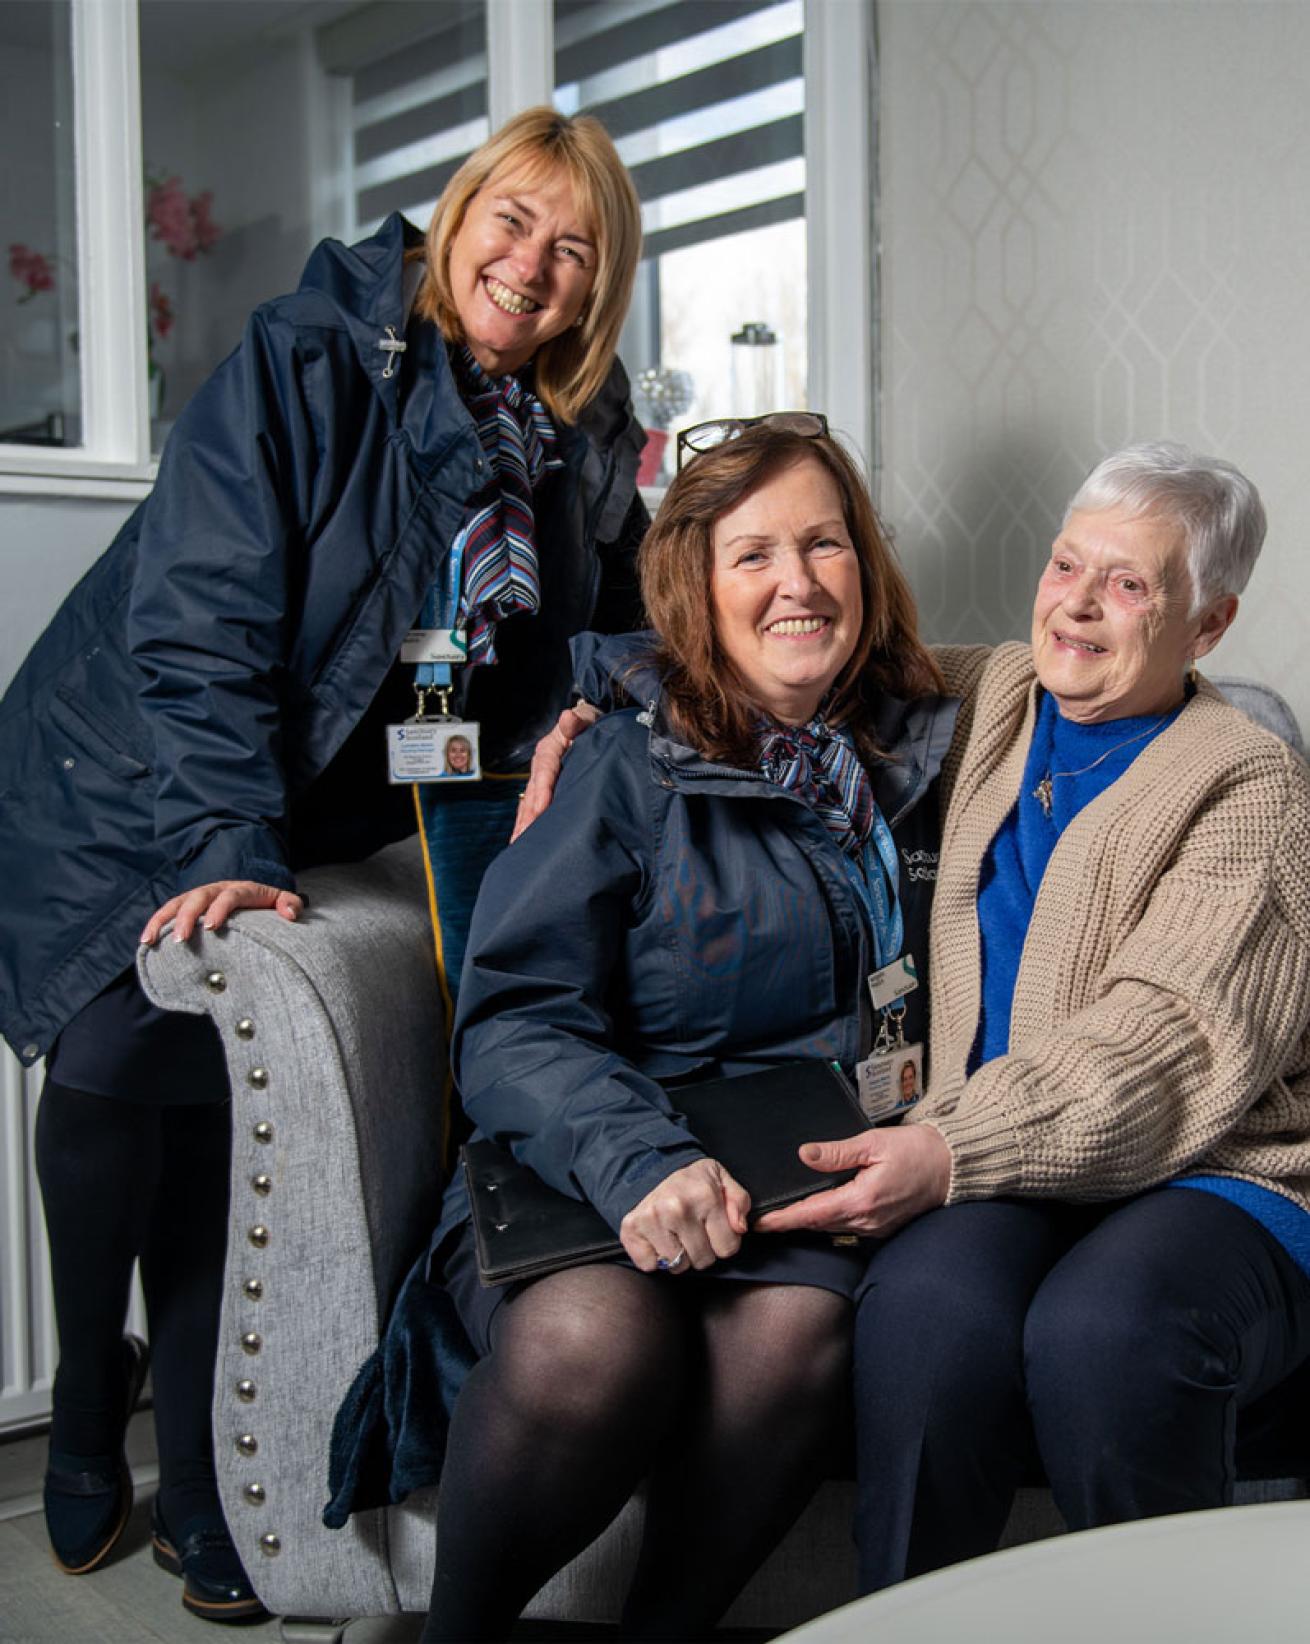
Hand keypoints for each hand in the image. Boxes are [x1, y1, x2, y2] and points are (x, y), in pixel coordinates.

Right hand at [140, 880, 303, 944]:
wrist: (253, 892)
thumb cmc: (267, 902)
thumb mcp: (283, 900)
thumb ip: (290, 904)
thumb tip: (291, 914)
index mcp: (241, 888)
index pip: (229, 896)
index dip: (220, 909)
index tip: (212, 927)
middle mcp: (216, 888)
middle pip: (198, 898)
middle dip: (188, 918)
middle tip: (182, 939)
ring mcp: (199, 896)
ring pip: (177, 903)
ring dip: (163, 920)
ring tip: (150, 940)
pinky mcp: (188, 904)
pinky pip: (168, 911)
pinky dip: (156, 923)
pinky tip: (146, 941)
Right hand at [512, 701, 600, 840]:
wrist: (589, 726)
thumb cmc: (590, 723)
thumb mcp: (587, 718)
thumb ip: (578, 721)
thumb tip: (568, 718)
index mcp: (549, 749)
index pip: (544, 770)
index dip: (542, 790)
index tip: (540, 809)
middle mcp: (541, 766)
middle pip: (533, 792)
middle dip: (528, 816)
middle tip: (523, 837)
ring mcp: (541, 780)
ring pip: (529, 804)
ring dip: (524, 824)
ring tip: (518, 846)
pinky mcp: (545, 790)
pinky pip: (533, 808)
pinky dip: (528, 824)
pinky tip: (524, 843)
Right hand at [620, 1158, 750, 1273]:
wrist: (652, 1170)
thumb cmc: (692, 1182)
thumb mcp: (723, 1181)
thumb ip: (740, 1202)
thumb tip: (741, 1228)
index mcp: (704, 1196)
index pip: (728, 1248)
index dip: (724, 1241)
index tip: (713, 1227)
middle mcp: (676, 1208)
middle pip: (703, 1261)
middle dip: (702, 1250)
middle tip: (694, 1230)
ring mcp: (651, 1220)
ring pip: (677, 1266)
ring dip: (679, 1256)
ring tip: (676, 1234)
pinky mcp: (631, 1230)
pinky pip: (650, 1266)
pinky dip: (654, 1258)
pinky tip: (658, 1239)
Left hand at [753, 1124, 951, 1238]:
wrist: (951, 1167)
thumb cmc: (916, 1151)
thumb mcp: (873, 1143)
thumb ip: (837, 1152)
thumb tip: (805, 1154)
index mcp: (861, 1200)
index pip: (812, 1214)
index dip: (783, 1220)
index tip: (760, 1223)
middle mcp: (866, 1220)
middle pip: (818, 1224)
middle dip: (791, 1221)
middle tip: (763, 1217)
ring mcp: (876, 1227)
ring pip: (832, 1227)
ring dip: (809, 1221)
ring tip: (784, 1214)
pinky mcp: (882, 1227)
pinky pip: (848, 1227)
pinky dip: (829, 1219)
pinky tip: (818, 1209)